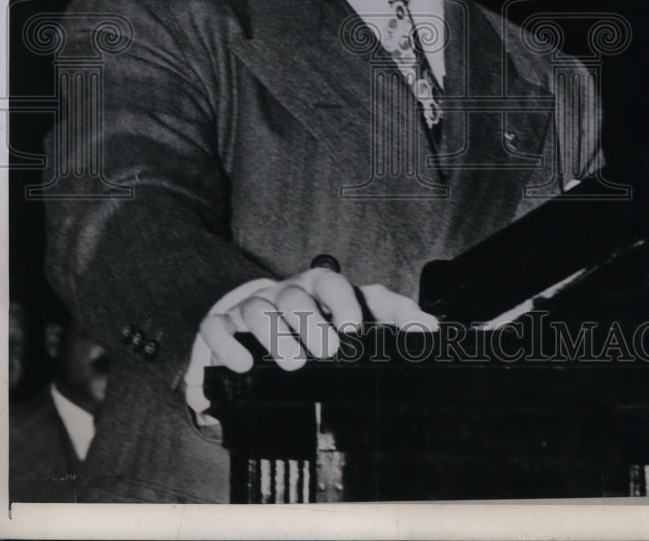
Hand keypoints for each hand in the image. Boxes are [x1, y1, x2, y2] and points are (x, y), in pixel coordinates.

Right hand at [199, 268, 437, 374]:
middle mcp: (285, 292)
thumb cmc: (322, 322)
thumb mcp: (361, 314)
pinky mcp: (221, 326)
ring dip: (274, 335)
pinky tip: (241, 365)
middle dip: (309, 321)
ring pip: (256, 308)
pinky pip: (216, 327)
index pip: (331, 282)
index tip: (353, 329)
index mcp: (319, 287)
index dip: (342, 301)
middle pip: (293, 295)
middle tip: (326, 352)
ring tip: (293, 364)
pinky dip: (226, 345)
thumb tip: (433, 331)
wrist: (264, 322)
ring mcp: (251, 307)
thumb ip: (396, 317)